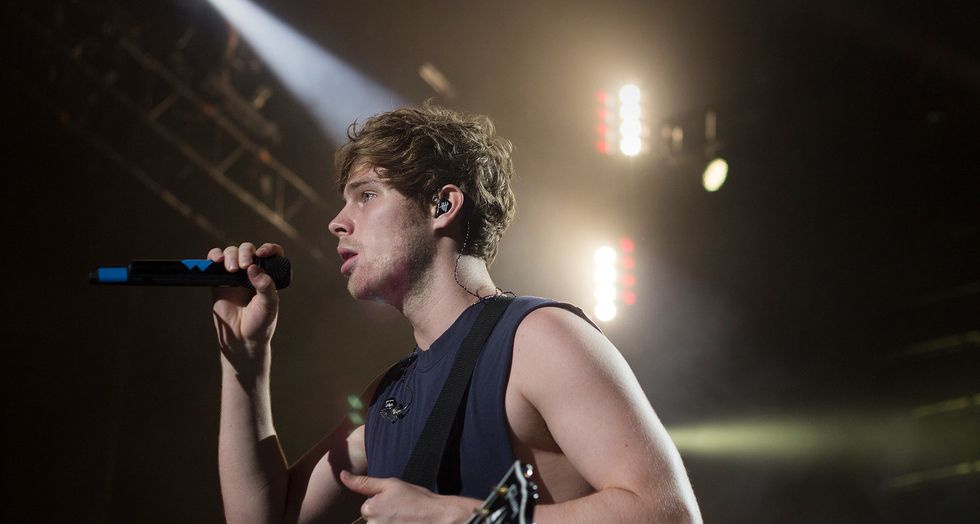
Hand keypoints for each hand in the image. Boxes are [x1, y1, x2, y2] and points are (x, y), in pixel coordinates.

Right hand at [209, 242, 282, 367]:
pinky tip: (216, 260)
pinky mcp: (219, 280)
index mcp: (268, 275)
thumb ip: (265, 286)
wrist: (241, 339)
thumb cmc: (260, 322)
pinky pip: (215, 261)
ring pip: (232, 252)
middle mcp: (251, 272)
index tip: (262, 253)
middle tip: (244, 266)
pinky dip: (214, 256)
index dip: (268, 248)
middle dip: (245, 253)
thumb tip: (253, 267)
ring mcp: (234, 275)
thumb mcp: (269, 305)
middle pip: (248, 250)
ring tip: (231, 270)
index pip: (271, 254)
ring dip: (230, 254)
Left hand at [340, 471, 476, 523]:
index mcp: (369, 509)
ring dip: (389, 522)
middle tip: (402, 511)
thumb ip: (363, 482)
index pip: (367, 507)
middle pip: (372, 520)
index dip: (381, 503)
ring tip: (404, 520)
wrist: (438, 517)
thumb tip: (342, 474)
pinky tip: (404, 523)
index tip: (396, 503)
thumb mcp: (390, 484)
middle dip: (384, 516)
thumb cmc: (416, 499)